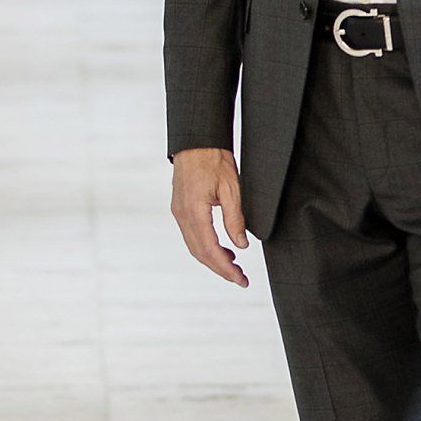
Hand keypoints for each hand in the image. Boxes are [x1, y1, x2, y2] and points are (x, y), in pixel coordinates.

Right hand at [171, 147, 250, 286]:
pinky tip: (222, 248)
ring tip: (234, 266)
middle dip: (220, 269)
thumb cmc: (214, 159)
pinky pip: (192, 235)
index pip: (210, 249)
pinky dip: (206, 246)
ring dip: (213, 259)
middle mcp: (182, 215)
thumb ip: (235, 219)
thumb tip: (241, 246)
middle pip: (200, 253)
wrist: (195, 141)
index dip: (226, 268)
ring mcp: (179, 212)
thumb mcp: (232, 188)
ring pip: (194, 246)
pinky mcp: (180, 208)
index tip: (241, 279)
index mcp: (194, 211)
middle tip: (241, 279)